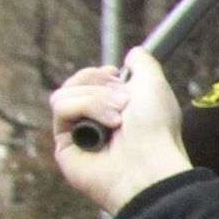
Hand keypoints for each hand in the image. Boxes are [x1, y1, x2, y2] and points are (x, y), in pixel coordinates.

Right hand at [48, 56, 191, 215]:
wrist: (150, 165)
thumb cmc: (157, 128)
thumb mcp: (155, 84)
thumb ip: (143, 64)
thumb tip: (133, 53)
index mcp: (118, 109)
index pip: (90, 80)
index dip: (99, 73)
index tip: (115, 73)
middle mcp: (97, 122)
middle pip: (75, 84)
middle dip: (100, 86)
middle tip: (124, 103)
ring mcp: (79, 135)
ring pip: (64, 93)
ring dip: (95, 99)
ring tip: (118, 119)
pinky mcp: (65, 147)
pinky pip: (61, 108)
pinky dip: (83, 109)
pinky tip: (106, 128)